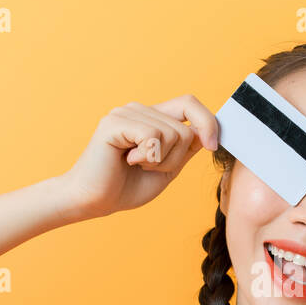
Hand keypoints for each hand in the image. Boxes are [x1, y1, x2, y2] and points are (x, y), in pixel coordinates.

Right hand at [59, 95, 219, 220]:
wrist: (92, 201)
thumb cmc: (125, 188)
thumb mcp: (167, 168)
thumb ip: (185, 149)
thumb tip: (206, 132)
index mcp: (152, 118)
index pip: (189, 103)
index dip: (208, 122)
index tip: (212, 146)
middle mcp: (139, 110)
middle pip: (185, 127)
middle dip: (176, 158)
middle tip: (150, 167)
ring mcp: (126, 113)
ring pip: (172, 133)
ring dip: (161, 161)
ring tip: (136, 165)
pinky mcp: (115, 122)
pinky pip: (153, 136)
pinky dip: (148, 157)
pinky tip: (127, 161)